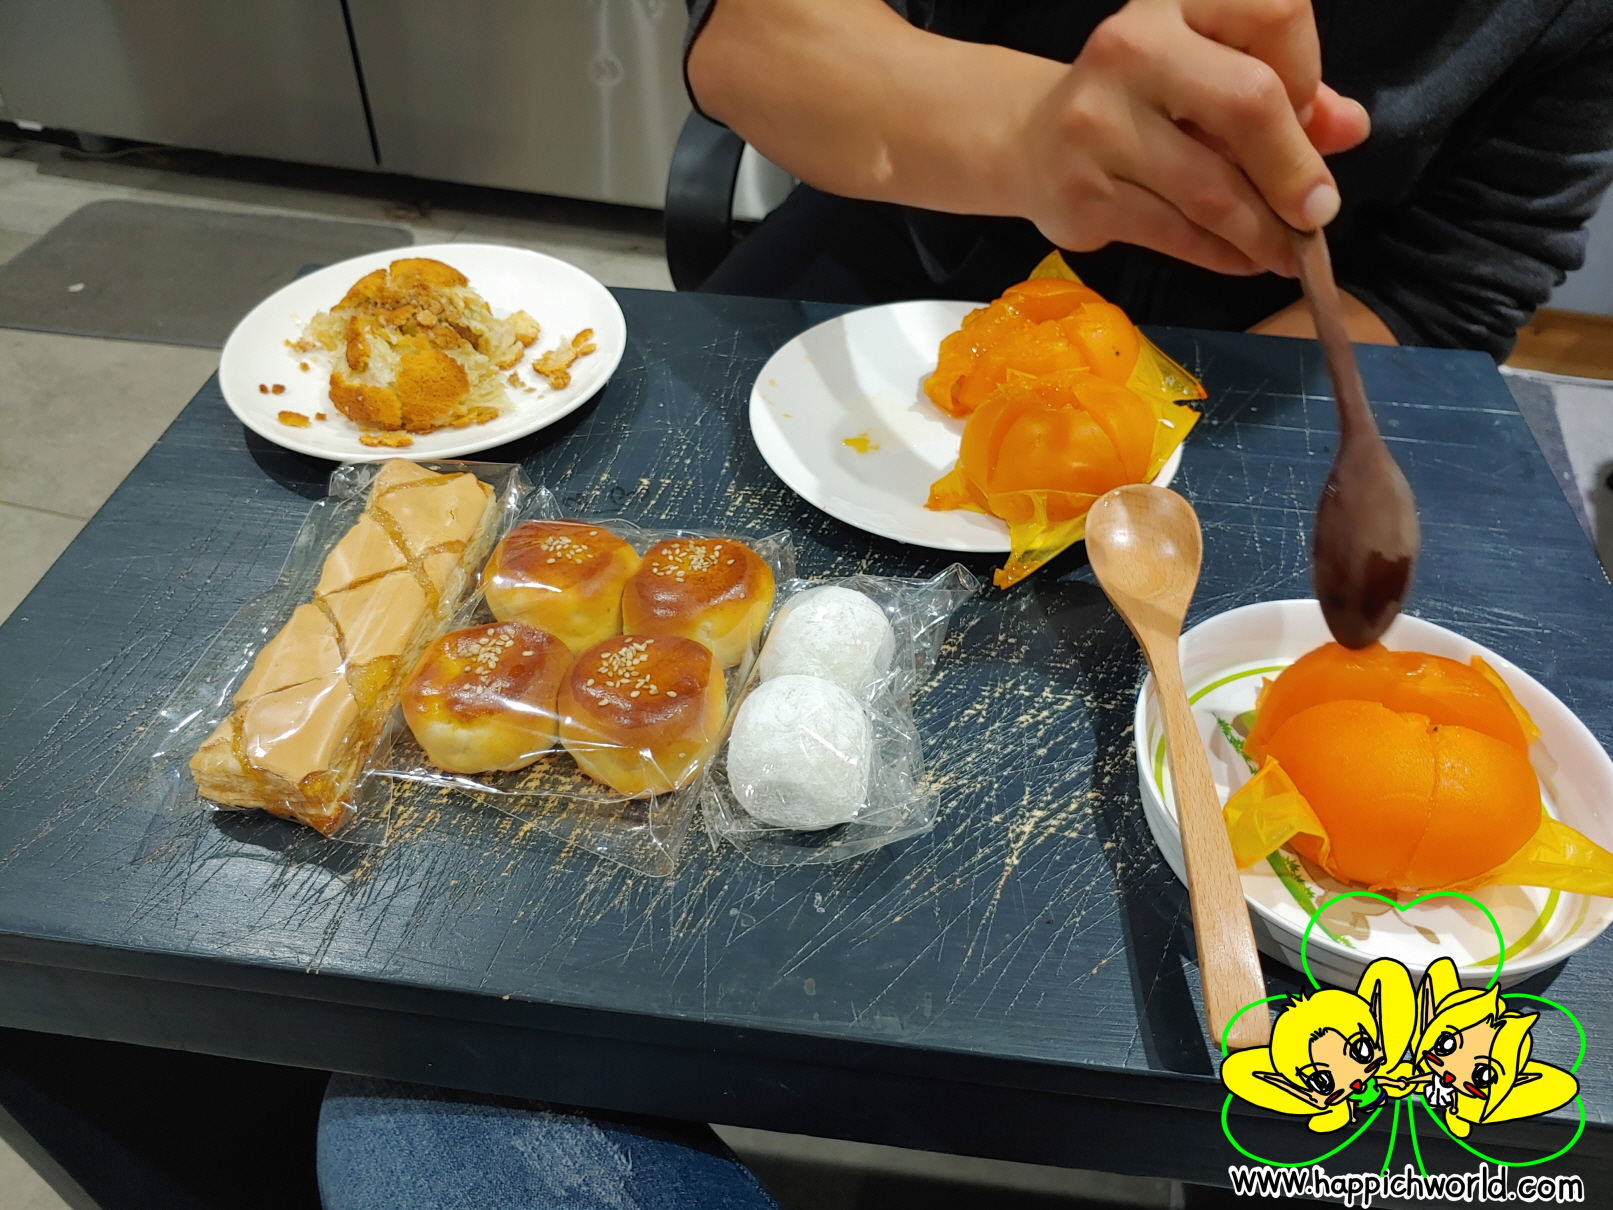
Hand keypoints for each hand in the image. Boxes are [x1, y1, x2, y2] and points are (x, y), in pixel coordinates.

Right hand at [1006, 0, 1369, 276]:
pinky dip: (1222, 254)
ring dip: (1263, 230)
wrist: (1030, 141)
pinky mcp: (1083, 193)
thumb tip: (1348, 131)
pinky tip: (1243, 259)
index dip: (1308, 72)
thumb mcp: (1208, 75)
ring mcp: (1097, 123)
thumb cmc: (1138, 103)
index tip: (1304, 120)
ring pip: (1212, 188)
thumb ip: (1284, 94)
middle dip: (1294, 169)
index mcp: (1174, 2)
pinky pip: (1176, 233)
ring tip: (1287, 250)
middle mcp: (1131, 49)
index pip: (1275, 14)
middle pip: (1248, 102)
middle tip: (1317, 211)